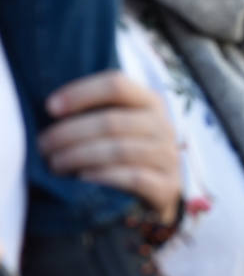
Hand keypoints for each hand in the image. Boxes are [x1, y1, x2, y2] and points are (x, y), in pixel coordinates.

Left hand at [39, 71, 180, 223]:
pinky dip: (103, 177)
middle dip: (69, 133)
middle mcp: (163, 126)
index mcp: (150, 102)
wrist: (158, 190)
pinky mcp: (167, 185)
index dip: (81, 93)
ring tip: (55, 164)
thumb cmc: (127, 151)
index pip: (117, 85)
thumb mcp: (121, 124)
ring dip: (79, 157)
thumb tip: (54, 109)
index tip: (50, 108)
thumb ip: (97, 112)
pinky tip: (82, 178)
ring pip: (119, 150)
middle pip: (112, 122)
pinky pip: (133, 178)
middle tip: (44, 146)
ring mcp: (168, 156)